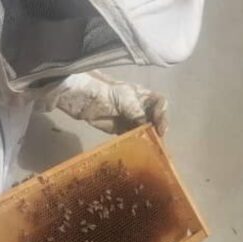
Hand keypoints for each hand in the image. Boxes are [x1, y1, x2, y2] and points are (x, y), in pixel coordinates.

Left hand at [35, 71, 168, 136]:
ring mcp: (129, 119)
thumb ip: (137, 112)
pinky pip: (133, 137)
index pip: (159, 103)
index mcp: (141, 95)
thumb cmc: (103, 92)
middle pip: (155, 118)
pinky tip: (139, 149)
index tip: (159, 126)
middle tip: (157, 140)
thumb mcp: (124, 99)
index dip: (162, 114)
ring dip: (149, 137)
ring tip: (150, 148)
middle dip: (158, 128)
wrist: (81, 98)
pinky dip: (137, 143)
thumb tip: (148, 127)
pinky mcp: (120, 129)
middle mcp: (138, 107)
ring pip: (145, 129)